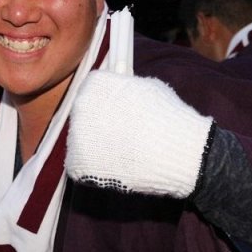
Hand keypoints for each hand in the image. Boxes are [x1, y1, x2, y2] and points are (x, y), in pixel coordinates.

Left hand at [66, 70, 213, 198]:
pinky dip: (95, 168)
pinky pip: (81, 164)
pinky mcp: (78, 162)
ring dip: (96, 145)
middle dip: (99, 123)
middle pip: (84, 114)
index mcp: (95, 84)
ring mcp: (76, 135)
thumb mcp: (147, 87)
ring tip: (122, 152)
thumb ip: (126, 87)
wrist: (174, 151)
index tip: (118, 112)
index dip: (107, 101)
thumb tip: (122, 92)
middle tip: (121, 134)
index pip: (92, 89)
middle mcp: (80, 106)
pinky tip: (115, 167)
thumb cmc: (167, 116)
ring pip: (81, 139)